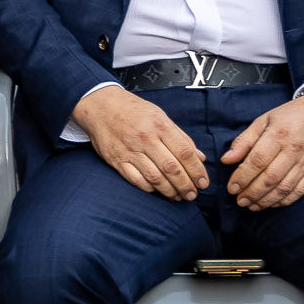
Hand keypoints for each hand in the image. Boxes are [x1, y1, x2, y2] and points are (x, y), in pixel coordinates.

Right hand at [73, 84, 211, 199]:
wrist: (100, 106)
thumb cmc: (133, 110)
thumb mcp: (160, 116)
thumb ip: (181, 137)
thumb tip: (200, 157)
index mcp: (160, 126)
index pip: (185, 153)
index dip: (197, 171)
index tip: (203, 182)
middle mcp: (145, 139)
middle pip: (171, 168)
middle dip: (186, 185)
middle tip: (193, 194)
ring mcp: (129, 151)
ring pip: (155, 177)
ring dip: (170, 190)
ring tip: (178, 196)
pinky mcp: (116, 160)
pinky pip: (135, 179)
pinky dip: (149, 188)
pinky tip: (158, 191)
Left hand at [225, 95, 303, 209]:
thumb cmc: (292, 115)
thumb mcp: (264, 120)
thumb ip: (244, 141)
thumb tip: (226, 160)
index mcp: (279, 134)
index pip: (257, 161)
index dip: (242, 177)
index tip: (231, 188)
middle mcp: (295, 150)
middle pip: (270, 178)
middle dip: (252, 193)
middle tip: (239, 201)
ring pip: (285, 187)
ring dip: (266, 200)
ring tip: (251, 205)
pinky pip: (300, 190)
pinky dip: (284, 200)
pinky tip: (272, 203)